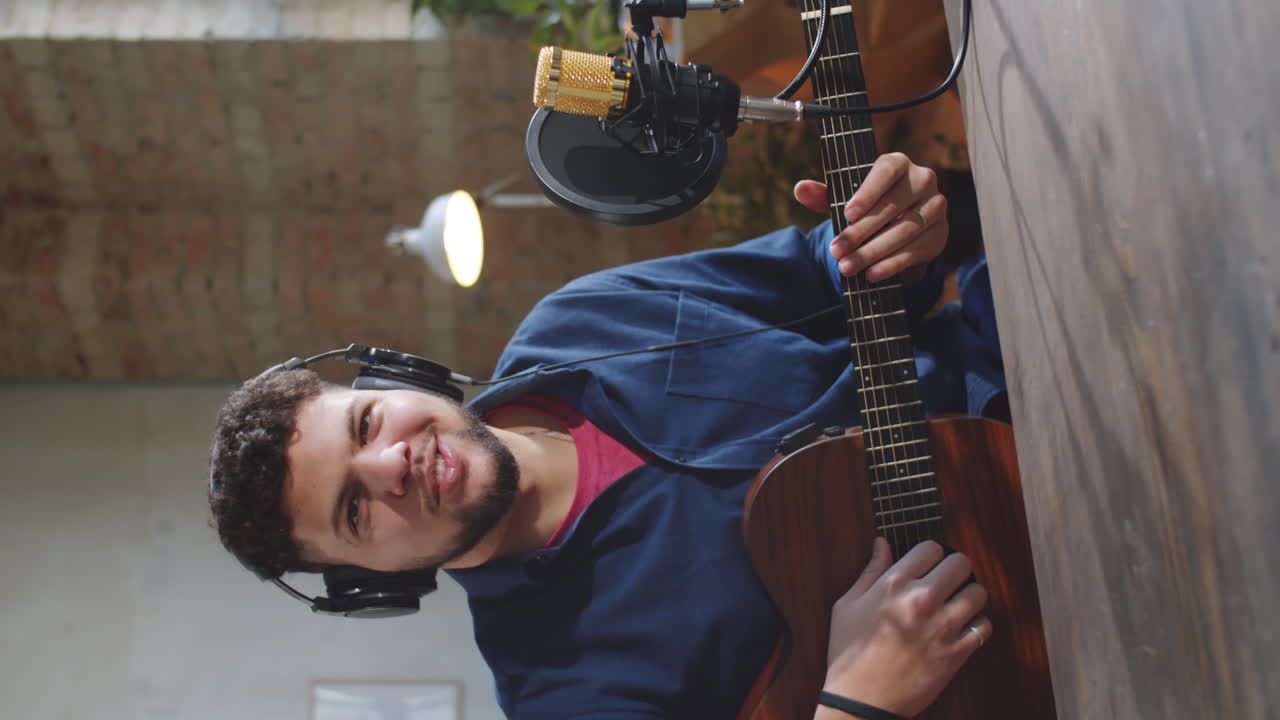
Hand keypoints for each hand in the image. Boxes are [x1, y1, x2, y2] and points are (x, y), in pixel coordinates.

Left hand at [794, 152, 948, 282]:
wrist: (899, 223)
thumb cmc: (868, 204)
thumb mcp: (845, 198)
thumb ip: (823, 194)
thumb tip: (800, 188)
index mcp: (898, 163)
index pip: (887, 171)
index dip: (868, 192)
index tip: (847, 215)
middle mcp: (922, 180)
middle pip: (892, 207)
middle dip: (861, 232)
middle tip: (837, 251)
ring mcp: (935, 206)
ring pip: (904, 230)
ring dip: (873, 252)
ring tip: (848, 267)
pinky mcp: (939, 233)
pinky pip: (915, 250)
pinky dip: (892, 264)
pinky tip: (872, 274)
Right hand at [821, 538, 989, 717]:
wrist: (861, 699)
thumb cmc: (849, 653)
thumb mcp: (847, 605)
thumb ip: (870, 571)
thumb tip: (883, 544)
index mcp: (893, 584)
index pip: (930, 548)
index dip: (930, 554)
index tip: (929, 565)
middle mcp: (921, 600)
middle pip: (961, 563)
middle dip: (955, 569)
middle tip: (947, 581)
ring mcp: (942, 626)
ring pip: (978, 592)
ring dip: (969, 595)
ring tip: (958, 604)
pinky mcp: (956, 652)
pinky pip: (984, 626)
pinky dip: (977, 625)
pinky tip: (963, 629)